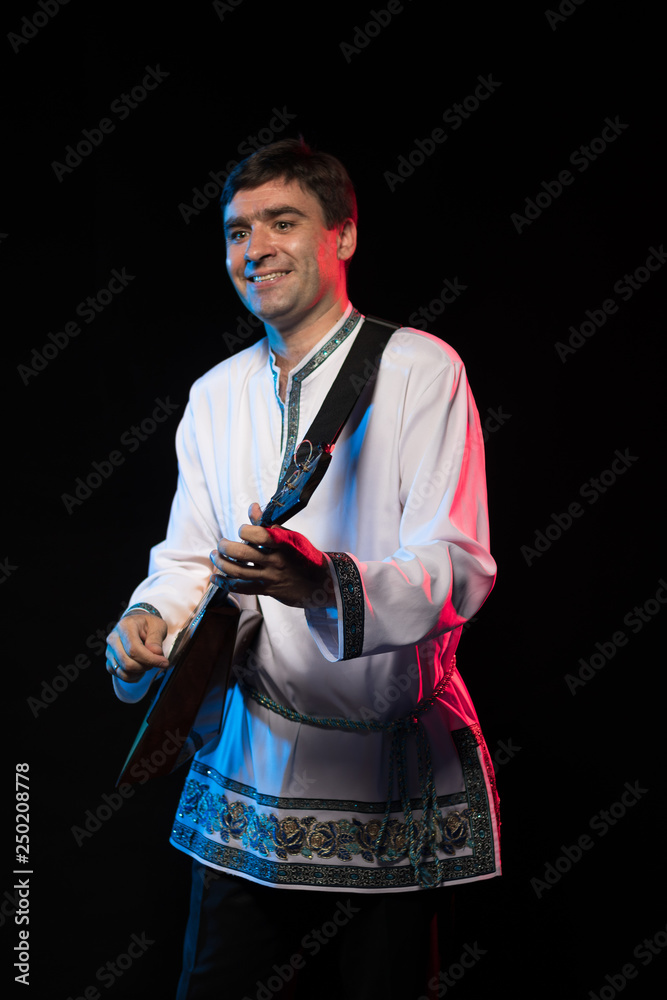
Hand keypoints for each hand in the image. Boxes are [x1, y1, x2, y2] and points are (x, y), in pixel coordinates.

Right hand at [106, 613, 168, 682]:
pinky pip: (120, 675)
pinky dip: (134, 676)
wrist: (137, 625)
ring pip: (124, 671)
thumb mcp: (157, 626)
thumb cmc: (148, 625)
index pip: (134, 649)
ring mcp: (109, 651)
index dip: (150, 659)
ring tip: (149, 663)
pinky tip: (142, 668)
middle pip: (127, 662)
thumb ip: (156, 639)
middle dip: (146, 666)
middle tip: (157, 661)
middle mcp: (113, 639)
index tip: (164, 662)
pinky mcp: (110, 661)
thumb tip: (155, 652)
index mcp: (125, 626)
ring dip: (140, 671)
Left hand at [209, 503, 334, 609]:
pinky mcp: (266, 590)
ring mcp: (270, 577)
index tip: (243, 530)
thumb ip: (268, 525)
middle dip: (225, 547)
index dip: (245, 530)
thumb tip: (253, 507)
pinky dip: (225, 583)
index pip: (259, 534)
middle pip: (243, 554)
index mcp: (284, 544)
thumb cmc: (305, 556)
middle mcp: (276, 561)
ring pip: (238, 572)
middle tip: (220, 544)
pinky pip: (241, 588)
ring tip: (215, 556)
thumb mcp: (292, 537)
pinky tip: (216, 578)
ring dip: (221, 563)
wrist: (320, 582)